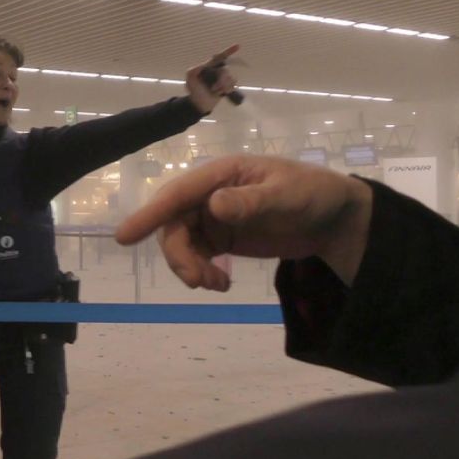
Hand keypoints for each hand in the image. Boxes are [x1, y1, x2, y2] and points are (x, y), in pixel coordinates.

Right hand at [115, 155, 373, 289]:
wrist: (334, 219)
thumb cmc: (313, 193)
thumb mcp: (286, 194)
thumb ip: (250, 201)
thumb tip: (213, 206)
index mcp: (220, 174)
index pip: (177, 194)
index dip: (149, 215)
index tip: (124, 237)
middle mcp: (208, 194)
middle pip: (172, 224)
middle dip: (178, 255)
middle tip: (198, 281)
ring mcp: (212, 217)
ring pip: (181, 243)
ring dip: (190, 267)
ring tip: (216, 285)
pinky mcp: (220, 237)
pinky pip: (196, 256)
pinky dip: (202, 273)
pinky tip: (222, 283)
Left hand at [186, 45, 238, 113]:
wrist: (198, 103)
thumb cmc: (193, 89)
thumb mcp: (190, 77)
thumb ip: (195, 69)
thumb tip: (204, 64)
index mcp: (209, 67)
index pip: (220, 57)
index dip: (229, 51)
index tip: (238, 46)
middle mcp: (218, 71)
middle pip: (225, 70)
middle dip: (220, 80)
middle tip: (212, 88)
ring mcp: (223, 79)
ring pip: (230, 78)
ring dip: (222, 86)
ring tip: (215, 91)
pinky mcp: (227, 86)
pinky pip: (233, 84)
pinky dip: (227, 89)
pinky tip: (222, 93)